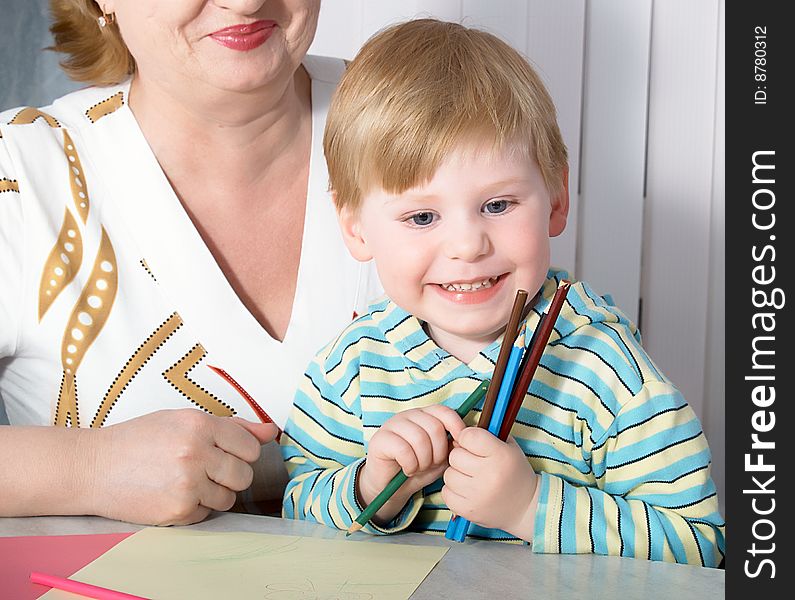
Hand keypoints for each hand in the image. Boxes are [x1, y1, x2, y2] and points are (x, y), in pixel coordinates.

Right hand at [88, 409, 276, 525]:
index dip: (240, 452)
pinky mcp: (178, 510)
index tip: (224, 453)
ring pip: (229, 498)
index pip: (250, 447)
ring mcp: (187, 484)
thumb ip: (232, 427)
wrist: (92, 467)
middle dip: (231, 475)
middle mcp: (196, 453)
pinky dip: (195, 507)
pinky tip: (172, 493)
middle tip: (205, 469)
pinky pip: (207, 514)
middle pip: (245, 475)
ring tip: (186, 480)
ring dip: (214, 493)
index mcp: (199, 425)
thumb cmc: (138, 440)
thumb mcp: (183, 421)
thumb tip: (272, 431)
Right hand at [357, 405, 464, 523]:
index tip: (459, 447)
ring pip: (419, 438)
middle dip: (438, 453)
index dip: (456, 427)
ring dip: (424, 461)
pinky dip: (410, 465)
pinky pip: (403, 450)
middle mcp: (408, 416)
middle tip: (431, 465)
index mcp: (424, 415)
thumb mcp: (439, 459)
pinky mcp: (380, 439)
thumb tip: (462, 441)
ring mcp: (392, 424)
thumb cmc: (416, 470)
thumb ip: (450, 448)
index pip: (444, 412)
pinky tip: (407, 470)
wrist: (390, 487)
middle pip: (434, 427)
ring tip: (419, 468)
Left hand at [442, 428, 538, 539]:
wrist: (526, 507)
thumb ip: (485, 434)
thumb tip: (456, 433)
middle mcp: (489, 476)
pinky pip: (446, 493)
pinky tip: (467, 490)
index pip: (468, 436)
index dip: (468, 437)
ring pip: (448, 474)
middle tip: (474, 462)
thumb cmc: (514, 472)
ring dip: (457, 474)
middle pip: (455, 456)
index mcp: (501, 456)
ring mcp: (478, 495)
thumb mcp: (508, 446)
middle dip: (462, 456)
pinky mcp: (468, 511)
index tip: (474, 443)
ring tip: (471, 478)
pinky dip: (453, 490)